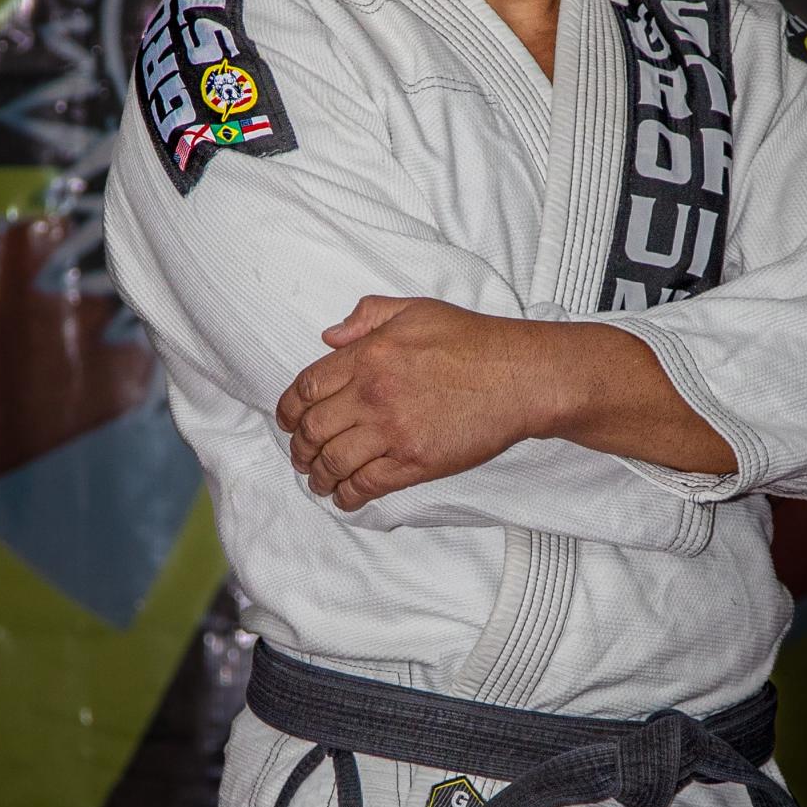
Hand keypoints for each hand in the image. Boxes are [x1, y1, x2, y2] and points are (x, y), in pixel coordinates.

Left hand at [276, 296, 550, 509]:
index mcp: (368, 356)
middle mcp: (372, 395)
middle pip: (313, 430)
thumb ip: (367, 317)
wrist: (519, 377)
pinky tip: (344, 496)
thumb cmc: (474, 341)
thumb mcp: (416, 310)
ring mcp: (392, 432)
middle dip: (299, 447)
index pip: (306, 388)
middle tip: (300, 454)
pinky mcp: (414, 463)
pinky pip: (365, 485)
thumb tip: (329, 337)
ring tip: (317, 480)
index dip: (288, 410)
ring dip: (318, 476)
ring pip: (333, 462)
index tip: (287, 421)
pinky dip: (347, 495)